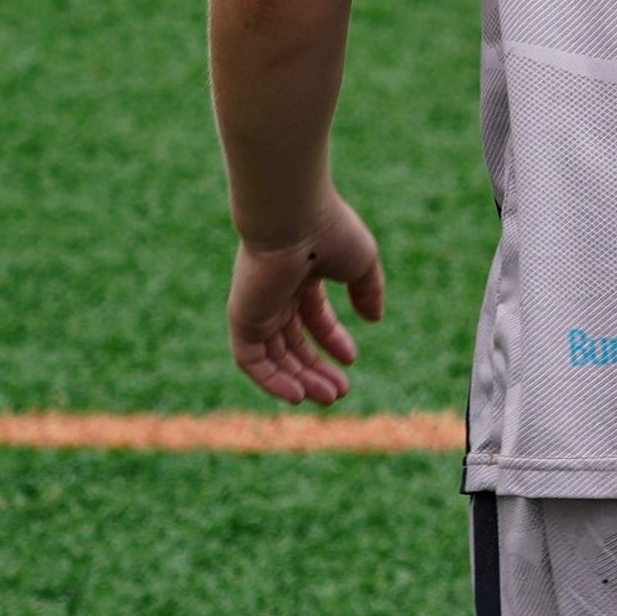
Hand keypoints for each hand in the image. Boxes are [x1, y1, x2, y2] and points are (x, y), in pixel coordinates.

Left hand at [227, 193, 384, 405]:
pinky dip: (271, 381)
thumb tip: (373, 319)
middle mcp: (275, 293)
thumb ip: (368, 291)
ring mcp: (257, 306)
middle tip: (340, 392)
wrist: (293, 218)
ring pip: (274, 356)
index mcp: (301, 275)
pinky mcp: (243, 318)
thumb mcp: (361, 263)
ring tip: (328, 397)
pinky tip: (297, 395)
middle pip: (293, 342)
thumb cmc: (330, 232)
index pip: (313, 316)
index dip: (332, 340)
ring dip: (300, 380)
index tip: (351, 360)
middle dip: (316, 369)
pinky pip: (251, 360)